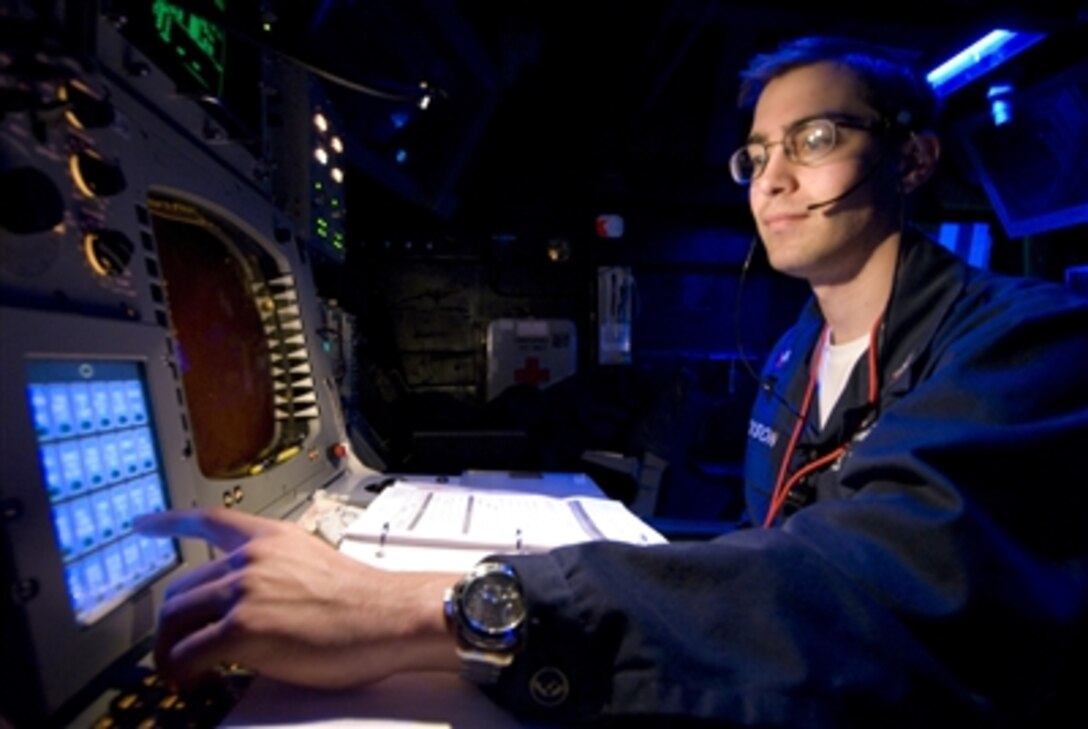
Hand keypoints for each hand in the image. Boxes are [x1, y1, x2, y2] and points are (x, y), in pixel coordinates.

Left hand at [135, 508, 458, 688]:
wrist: (390, 618)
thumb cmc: (365, 602)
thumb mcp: (314, 565)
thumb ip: (278, 573)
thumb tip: (255, 602)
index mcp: (271, 539)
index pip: (210, 521)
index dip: (170, 523)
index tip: (145, 524)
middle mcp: (252, 559)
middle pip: (181, 589)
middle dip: (172, 625)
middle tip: (179, 650)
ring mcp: (245, 592)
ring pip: (175, 621)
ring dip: (171, 653)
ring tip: (184, 673)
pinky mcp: (243, 629)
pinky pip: (187, 653)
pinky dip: (181, 673)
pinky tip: (193, 682)